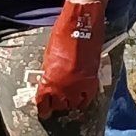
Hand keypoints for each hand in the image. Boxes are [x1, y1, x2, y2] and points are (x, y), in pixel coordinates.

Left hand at [35, 0, 102, 117]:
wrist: (82, 23)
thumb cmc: (62, 34)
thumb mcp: (49, 55)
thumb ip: (48, 72)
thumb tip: (47, 83)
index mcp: (50, 79)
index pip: (44, 102)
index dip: (43, 109)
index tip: (44, 112)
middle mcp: (64, 86)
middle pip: (59, 105)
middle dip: (57, 105)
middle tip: (56, 103)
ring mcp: (79, 84)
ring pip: (74, 104)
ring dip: (70, 103)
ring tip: (69, 100)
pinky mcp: (92, 80)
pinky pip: (87, 98)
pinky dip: (83, 100)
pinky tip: (80, 99)